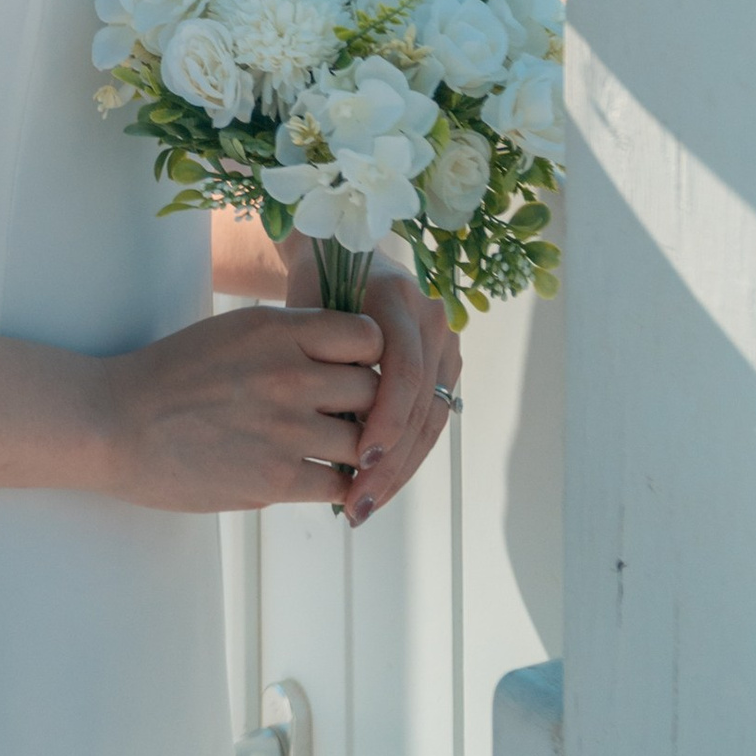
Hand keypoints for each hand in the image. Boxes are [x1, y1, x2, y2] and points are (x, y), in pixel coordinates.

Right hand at [101, 303, 383, 512]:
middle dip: (369, 404)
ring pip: (364, 441)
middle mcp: (289, 375)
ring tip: (335, 448)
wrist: (115, 424)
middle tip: (352, 414)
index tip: (355, 367)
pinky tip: (318, 476)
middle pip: (373, 390)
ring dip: (356, 448)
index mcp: (277, 329)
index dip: (369, 355)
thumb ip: (291, 341)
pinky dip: (337, 483)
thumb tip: (345, 362)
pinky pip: (338, 483)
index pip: (368, 336)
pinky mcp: (275, 479)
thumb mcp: (235, 332)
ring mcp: (285, 430)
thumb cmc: (172, 375)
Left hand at [328, 257, 459, 524]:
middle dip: (391, 461)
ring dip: (401, 468)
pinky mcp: (447, 365)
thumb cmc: (313, 282)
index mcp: (398, 297)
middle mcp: (433, 318)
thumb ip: (322, 357)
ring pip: (431, 419)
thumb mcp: (308, 309)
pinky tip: (381, 484)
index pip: (403, 370)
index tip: (358, 459)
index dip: (384, 419)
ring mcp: (446, 342)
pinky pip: (431, 418)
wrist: (341, 249)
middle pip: (421, 403)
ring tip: (366, 506)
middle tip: (359, 505)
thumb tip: (325, 431)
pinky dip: (406, 454)